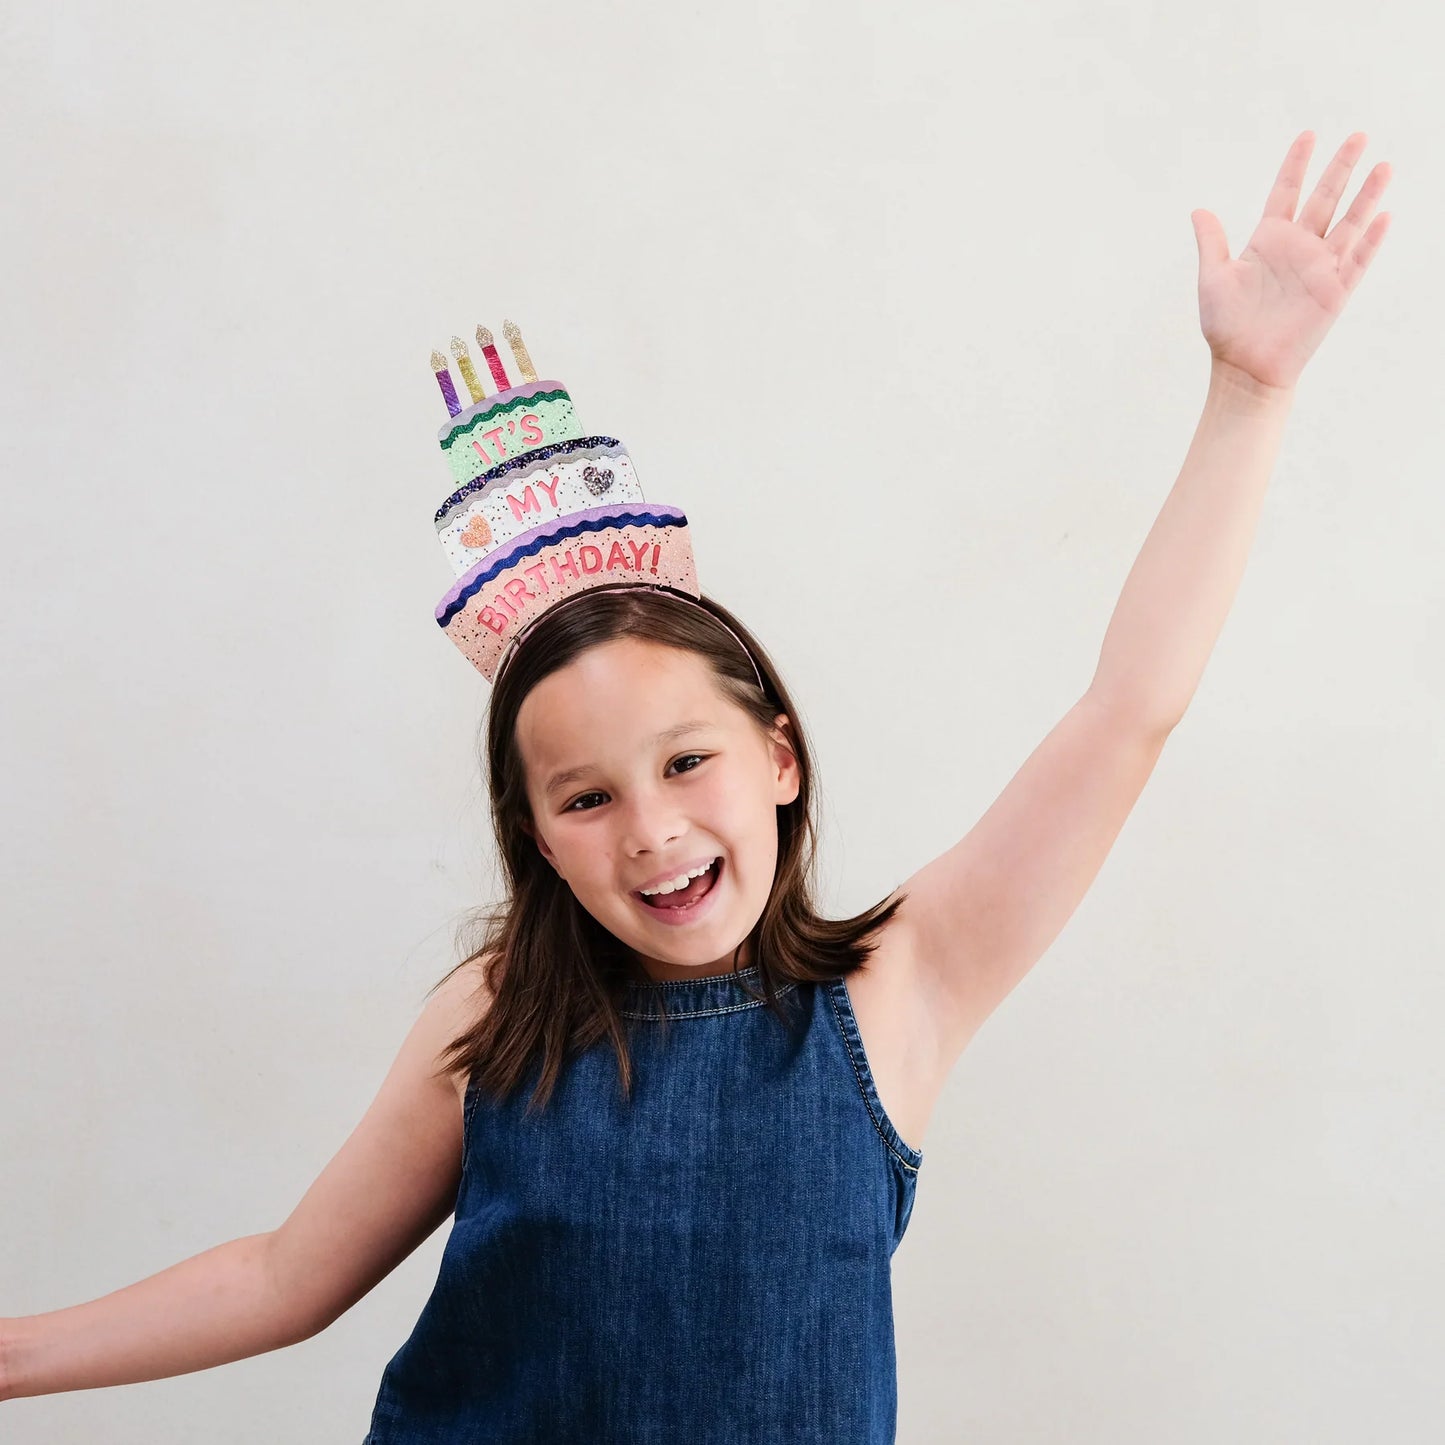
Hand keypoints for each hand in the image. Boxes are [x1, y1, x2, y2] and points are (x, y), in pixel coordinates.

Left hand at [1190, 130, 1392, 392]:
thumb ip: (1212, 242)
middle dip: (1341, 167)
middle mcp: (1298, 249)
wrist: (1244, 367)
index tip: (1309, 135)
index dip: (1297, 165)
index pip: (1286, 193)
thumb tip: (1198, 210)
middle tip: (1359, 135)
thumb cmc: (1226, 327)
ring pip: (1349, 223)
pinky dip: (1371, 240)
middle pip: (1325, 199)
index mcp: (1268, 241)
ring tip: (1384, 165)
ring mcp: (1319, 268)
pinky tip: (1383, 216)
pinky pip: (1357, 261)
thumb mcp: (1213, 278)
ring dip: (1367, 195)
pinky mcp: (1334, 292)